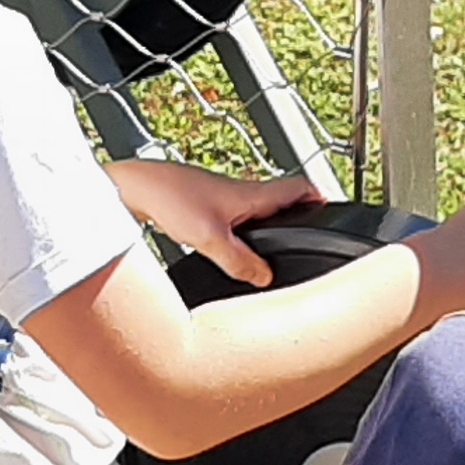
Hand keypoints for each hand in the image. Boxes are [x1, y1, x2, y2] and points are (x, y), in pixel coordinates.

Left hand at [108, 159, 320, 287]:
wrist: (132, 187)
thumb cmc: (168, 199)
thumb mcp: (210, 239)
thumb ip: (239, 262)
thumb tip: (264, 278)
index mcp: (250, 194)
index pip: (299, 187)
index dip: (320, 198)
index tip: (333, 212)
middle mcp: (239, 191)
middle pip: (280, 199)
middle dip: (297, 214)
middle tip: (307, 233)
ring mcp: (220, 196)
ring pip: (255, 208)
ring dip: (268, 222)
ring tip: (274, 244)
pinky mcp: (201, 203)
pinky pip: (233, 217)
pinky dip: (242, 230)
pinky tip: (233, 248)